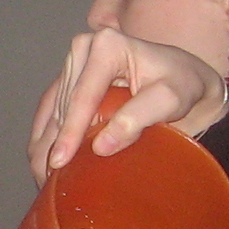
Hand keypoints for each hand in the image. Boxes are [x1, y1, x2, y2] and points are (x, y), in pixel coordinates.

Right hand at [28, 28, 228, 178]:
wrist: (187, 79)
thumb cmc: (182, 86)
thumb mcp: (170, 99)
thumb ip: (137, 118)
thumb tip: (100, 147)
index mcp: (107, 46)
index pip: (82, 97)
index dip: (70, 133)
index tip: (59, 163)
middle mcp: (83, 49)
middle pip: (62, 107)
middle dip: (55, 145)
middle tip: (50, 183)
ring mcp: (73, 64)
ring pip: (50, 112)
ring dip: (44, 146)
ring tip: (44, 180)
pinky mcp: (68, 79)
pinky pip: (47, 111)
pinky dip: (44, 137)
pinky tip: (41, 163)